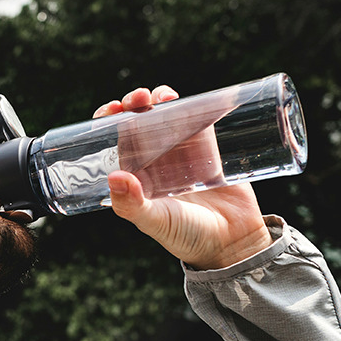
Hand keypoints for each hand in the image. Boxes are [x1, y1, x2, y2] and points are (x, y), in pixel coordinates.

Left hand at [95, 87, 272, 269]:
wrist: (232, 243)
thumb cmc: (186, 237)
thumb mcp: (155, 221)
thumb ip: (132, 205)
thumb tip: (113, 177)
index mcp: (135, 175)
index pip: (114, 142)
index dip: (108, 122)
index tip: (110, 110)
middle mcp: (154, 161)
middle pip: (137, 123)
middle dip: (133, 105)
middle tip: (137, 99)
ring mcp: (180, 152)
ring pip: (164, 116)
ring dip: (158, 100)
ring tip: (161, 96)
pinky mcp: (207, 147)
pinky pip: (195, 119)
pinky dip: (189, 104)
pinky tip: (183, 98)